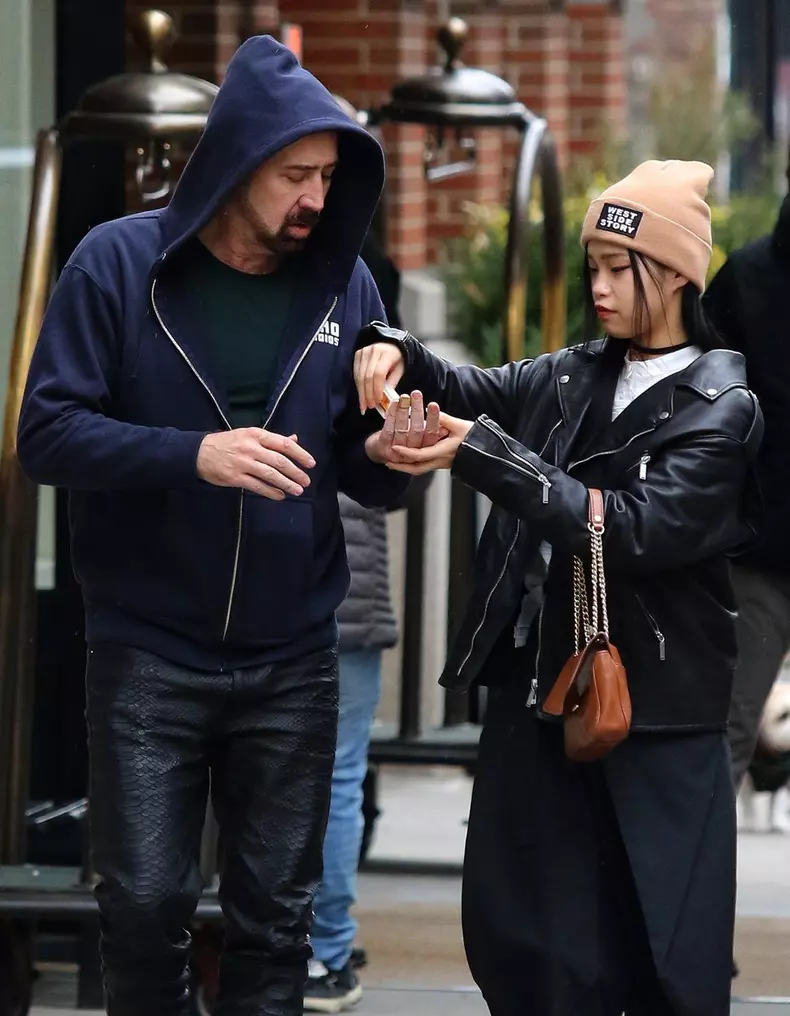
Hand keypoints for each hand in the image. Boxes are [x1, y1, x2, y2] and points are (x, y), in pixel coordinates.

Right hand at [197, 428, 314, 499]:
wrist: (199, 453)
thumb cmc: (228, 442)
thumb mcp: (249, 435)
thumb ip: (272, 439)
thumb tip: (294, 440)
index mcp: (256, 434)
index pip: (283, 444)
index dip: (300, 454)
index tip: (311, 463)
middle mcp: (251, 448)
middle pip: (280, 461)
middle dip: (296, 472)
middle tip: (306, 480)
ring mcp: (243, 463)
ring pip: (270, 475)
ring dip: (287, 484)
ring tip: (298, 490)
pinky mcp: (235, 477)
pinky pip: (257, 486)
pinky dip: (271, 492)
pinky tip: (280, 495)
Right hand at [354, 342, 405, 414]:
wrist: (390, 343)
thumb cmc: (397, 358)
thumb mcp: (400, 369)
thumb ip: (392, 382)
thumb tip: (385, 398)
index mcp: (387, 353)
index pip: (379, 373)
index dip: (377, 389)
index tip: (377, 401)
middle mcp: (374, 350)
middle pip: (367, 376)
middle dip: (367, 394)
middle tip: (369, 406)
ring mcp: (364, 351)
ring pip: (360, 376)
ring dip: (361, 392)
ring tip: (364, 404)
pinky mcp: (357, 354)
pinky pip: (356, 373)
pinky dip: (358, 386)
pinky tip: (361, 395)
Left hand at [365, 391, 445, 464]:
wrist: (394, 458)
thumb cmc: (423, 446)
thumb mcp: (444, 439)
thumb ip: (444, 426)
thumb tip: (440, 415)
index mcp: (431, 454)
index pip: (432, 435)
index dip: (432, 420)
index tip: (433, 405)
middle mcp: (414, 458)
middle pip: (417, 431)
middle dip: (417, 410)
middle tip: (417, 394)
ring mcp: (399, 456)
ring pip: (402, 430)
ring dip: (403, 411)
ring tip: (405, 397)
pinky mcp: (386, 452)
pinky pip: (389, 431)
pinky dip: (391, 415)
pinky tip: (394, 404)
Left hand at [382, 410, 473, 474]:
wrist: (486, 450)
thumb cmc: (475, 436)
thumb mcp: (460, 425)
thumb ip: (444, 418)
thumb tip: (431, 410)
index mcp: (444, 451)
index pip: (421, 455)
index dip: (406, 452)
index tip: (394, 448)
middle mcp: (441, 460)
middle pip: (417, 468)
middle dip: (401, 467)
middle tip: (387, 462)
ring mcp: (442, 464)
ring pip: (420, 469)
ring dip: (405, 467)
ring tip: (392, 462)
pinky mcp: (443, 463)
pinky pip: (424, 466)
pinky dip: (413, 464)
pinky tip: (406, 459)